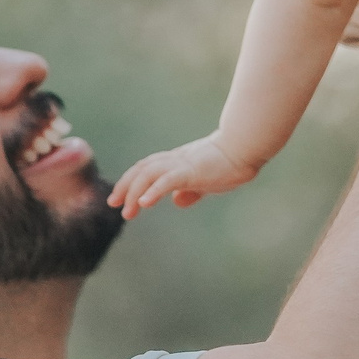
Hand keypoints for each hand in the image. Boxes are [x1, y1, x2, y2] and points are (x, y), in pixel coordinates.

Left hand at [109, 134, 259, 217]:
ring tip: (127, 212)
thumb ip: (192, 190)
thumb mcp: (207, 181)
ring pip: (148, 174)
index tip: (119, 199)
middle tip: (113, 204)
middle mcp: (174, 160)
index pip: (146, 169)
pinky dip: (153, 190)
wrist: (245, 147)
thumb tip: (177, 201)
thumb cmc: (230, 163)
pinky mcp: (191, 170)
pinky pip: (167, 180)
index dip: (130, 182)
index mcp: (177, 162)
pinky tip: (144, 203)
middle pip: (141, 170)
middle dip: (125, 186)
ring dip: (134, 192)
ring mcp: (181, 164)